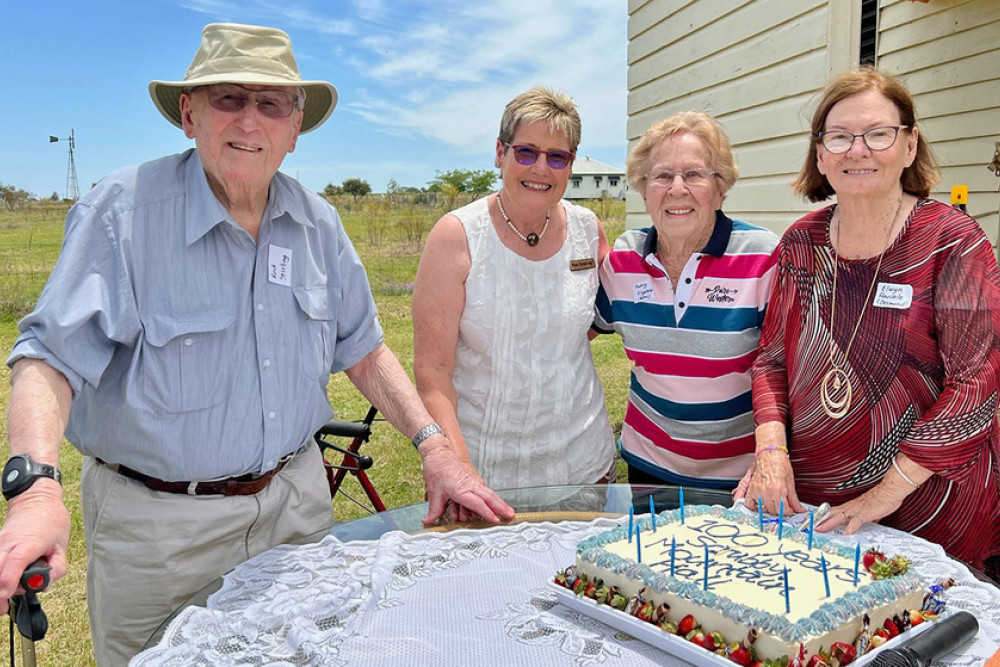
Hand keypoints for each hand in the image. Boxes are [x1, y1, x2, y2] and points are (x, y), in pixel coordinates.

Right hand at [0, 484, 69, 614]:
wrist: (36, 501)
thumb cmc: (51, 522)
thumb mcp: (62, 546)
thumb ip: (57, 568)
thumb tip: (43, 586)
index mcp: (30, 542)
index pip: (16, 561)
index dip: (8, 580)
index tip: (6, 594)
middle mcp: (9, 543)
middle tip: (2, 608)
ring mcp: (0, 544)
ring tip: (2, 599)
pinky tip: (2, 584)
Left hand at [418, 437, 514, 525]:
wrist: (438, 451)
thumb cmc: (436, 468)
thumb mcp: (433, 491)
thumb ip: (434, 509)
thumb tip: (428, 521)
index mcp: (460, 489)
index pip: (477, 503)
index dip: (487, 513)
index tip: (495, 520)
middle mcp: (469, 485)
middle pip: (489, 497)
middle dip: (501, 507)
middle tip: (511, 515)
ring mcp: (472, 481)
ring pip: (489, 493)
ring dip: (500, 502)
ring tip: (510, 511)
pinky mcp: (472, 479)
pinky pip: (486, 490)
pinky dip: (494, 497)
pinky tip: (498, 502)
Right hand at [733, 451, 805, 515]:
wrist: (770, 454)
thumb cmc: (780, 465)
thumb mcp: (790, 483)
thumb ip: (794, 499)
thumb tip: (799, 510)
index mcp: (778, 490)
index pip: (783, 510)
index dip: (788, 511)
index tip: (789, 509)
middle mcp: (766, 492)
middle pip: (773, 511)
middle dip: (779, 510)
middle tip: (782, 505)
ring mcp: (757, 491)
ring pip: (763, 509)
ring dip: (769, 508)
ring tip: (774, 503)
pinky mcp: (751, 489)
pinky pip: (749, 503)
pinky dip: (754, 506)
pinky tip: (760, 505)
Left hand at [815, 483, 905, 535]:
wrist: (889, 491)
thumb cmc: (879, 500)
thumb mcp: (866, 512)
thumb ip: (860, 518)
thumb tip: (857, 525)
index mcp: (848, 507)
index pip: (830, 512)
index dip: (820, 516)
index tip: (810, 521)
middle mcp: (849, 508)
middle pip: (830, 514)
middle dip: (819, 520)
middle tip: (808, 526)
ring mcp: (856, 510)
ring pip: (839, 517)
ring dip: (828, 523)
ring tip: (820, 529)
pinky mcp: (865, 513)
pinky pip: (857, 521)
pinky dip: (851, 527)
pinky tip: (847, 532)